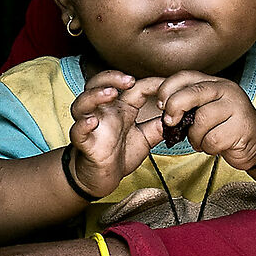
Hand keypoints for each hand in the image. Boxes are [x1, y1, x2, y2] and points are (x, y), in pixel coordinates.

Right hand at [66, 70, 160, 197]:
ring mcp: (92, 126)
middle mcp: (104, 112)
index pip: (133, 87)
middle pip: (99, 84)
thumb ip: (159, 127)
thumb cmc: (118, 154)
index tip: (167, 86)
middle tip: (128, 80)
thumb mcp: (145, 139)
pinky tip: (91, 122)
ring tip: (110, 94)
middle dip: (112, 78)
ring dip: (95, 95)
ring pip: (83, 103)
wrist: (101, 178)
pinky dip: (82, 126)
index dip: (150, 84)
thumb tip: (178, 117)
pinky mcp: (83, 143)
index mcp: (121, 109)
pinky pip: (76, 131)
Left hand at [147, 72, 255, 169]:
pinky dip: (207, 147)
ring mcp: (236, 107)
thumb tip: (161, 105)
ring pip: (201, 121)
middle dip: (175, 108)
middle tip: (170, 122)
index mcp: (214, 83)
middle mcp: (226, 90)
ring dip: (195, 137)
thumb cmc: (226, 125)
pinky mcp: (241, 127)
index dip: (167, 89)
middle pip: (192, 93)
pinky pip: (212, 139)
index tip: (160, 105)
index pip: (185, 76)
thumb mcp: (206, 107)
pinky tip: (214, 146)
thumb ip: (188, 102)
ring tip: (202, 140)